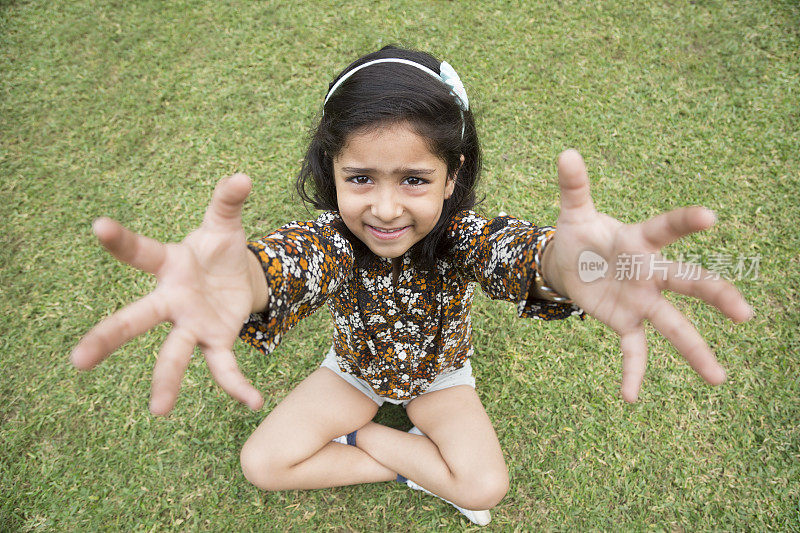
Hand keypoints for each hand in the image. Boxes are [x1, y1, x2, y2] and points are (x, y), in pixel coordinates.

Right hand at [71, 174, 267, 414]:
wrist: (236, 277)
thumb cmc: (219, 250)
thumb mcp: (225, 224)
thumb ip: (228, 201)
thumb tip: (243, 177)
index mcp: (170, 266)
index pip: (141, 251)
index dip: (121, 240)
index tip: (98, 226)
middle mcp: (172, 301)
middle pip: (135, 319)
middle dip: (108, 338)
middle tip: (78, 360)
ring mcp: (191, 325)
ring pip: (172, 354)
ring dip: (166, 381)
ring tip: (158, 410)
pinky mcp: (216, 341)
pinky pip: (223, 367)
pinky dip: (237, 385)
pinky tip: (253, 402)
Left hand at [542, 150, 752, 401]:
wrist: (569, 263)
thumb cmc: (582, 234)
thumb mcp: (574, 211)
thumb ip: (575, 186)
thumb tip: (565, 153)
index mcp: (639, 241)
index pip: (667, 228)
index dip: (686, 222)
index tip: (711, 217)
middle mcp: (648, 272)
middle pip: (686, 282)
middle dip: (714, 294)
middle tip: (744, 313)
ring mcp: (640, 300)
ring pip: (673, 325)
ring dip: (694, 350)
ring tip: (718, 378)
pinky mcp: (624, 322)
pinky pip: (634, 350)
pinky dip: (633, 372)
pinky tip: (629, 397)